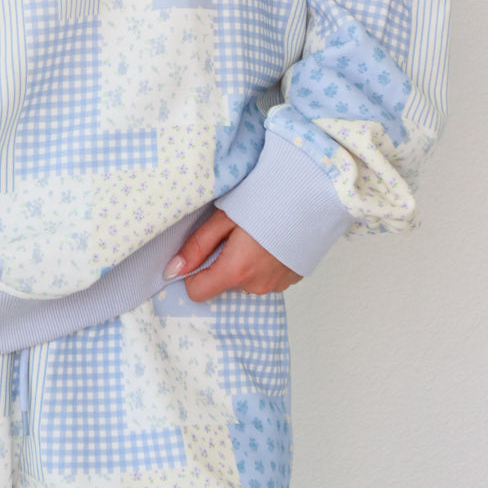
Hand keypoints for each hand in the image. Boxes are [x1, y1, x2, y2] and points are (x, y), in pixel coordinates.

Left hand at [162, 209, 301, 302]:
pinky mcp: (291, 280)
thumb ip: (197, 246)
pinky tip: (270, 240)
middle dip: (221, 262)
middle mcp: (257, 286)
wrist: (313, 195)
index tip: (200, 252)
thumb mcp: (224, 217)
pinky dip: (262, 263)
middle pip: (222, 283)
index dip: (193, 273)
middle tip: (234, 233)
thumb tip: (174, 269)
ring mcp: (276, 285)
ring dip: (243, 263)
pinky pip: (264, 277)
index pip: (197, 292)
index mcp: (236, 271)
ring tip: (255, 234)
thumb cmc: (267, 200)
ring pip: (244, 280)